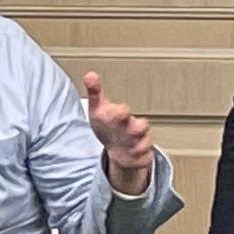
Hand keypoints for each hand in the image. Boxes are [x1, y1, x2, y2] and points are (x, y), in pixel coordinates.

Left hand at [84, 71, 153, 193]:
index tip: (112, 110)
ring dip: (138, 143)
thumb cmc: (108, 126)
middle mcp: (133, 128)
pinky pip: (144, 159)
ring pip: (144, 143)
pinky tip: (134, 156)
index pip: (122, 111)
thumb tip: (89, 75)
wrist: (120, 148)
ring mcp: (138, 143)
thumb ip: (95, 93)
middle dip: (134, 126)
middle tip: (128, 127)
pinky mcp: (141, 157)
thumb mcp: (99, 110)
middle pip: (139, 126)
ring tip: (131, 143)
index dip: (118, 111)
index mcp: (121, 116)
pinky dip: (139, 158)